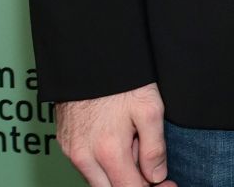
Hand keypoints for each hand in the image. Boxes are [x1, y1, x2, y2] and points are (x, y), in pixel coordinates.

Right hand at [56, 84, 174, 186]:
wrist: (88, 58)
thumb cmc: (121, 81)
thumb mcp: (149, 108)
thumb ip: (154, 148)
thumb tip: (156, 176)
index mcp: (107, 151)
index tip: (168, 184)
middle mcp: (84, 157)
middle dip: (134, 185)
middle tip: (155, 174)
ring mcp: (71, 151)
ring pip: (97, 181)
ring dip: (118, 176)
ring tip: (137, 149)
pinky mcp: (64, 143)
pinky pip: (85, 167)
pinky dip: (103, 166)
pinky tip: (119, 146)